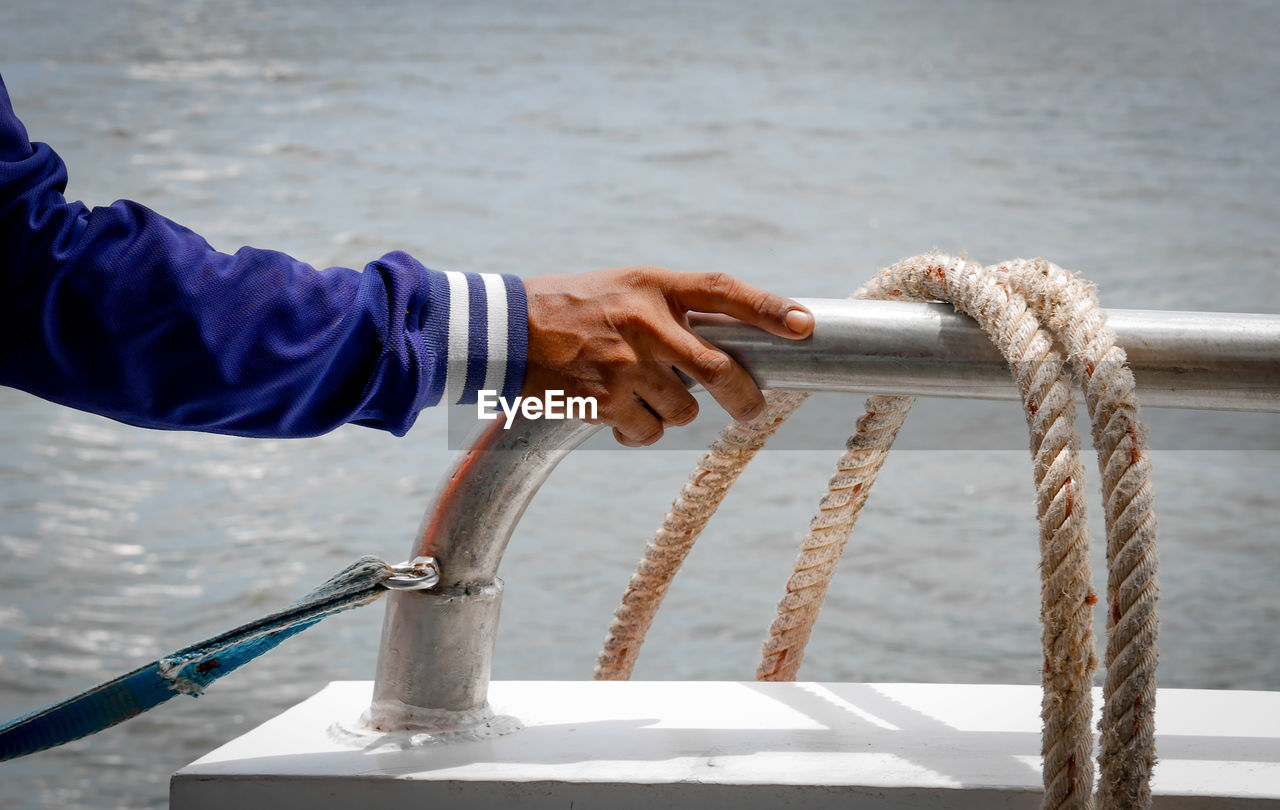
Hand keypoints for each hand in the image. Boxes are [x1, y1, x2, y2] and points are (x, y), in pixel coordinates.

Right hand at [521, 267, 812, 446]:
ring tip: (640, 396)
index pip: (724, 291)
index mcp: (653, 285)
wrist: (503, 331)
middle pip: (720, 368)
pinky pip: (647, 432)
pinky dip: (639, 432)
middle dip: (745, 398)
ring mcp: (627, 364)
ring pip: (684, 410)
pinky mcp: (606, 401)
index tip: (806, 325)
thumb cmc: (568, 307)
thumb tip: (722, 340)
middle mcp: (646, 323)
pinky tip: (616, 414)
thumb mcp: (623, 287)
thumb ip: (668, 307)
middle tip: (750, 411)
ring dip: (672, 412)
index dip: (770, 308)